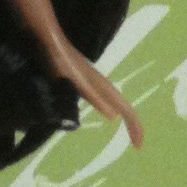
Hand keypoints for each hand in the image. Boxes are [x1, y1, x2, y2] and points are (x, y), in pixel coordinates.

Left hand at [43, 33, 143, 147]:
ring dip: (126, 117)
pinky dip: (112, 109)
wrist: (48, 39)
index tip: (138, 147)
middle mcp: (103, 84)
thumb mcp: (76, 82)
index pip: (127, 110)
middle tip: (137, 146)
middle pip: (126, 107)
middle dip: (133, 125)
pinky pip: (106, 98)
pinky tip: (106, 112)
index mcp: (103, 87)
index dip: (135, 127)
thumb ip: (93, 96)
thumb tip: (114, 117)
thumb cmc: (60, 60)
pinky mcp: (85, 80)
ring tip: (128, 133)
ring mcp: (95, 82)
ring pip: (117, 102)